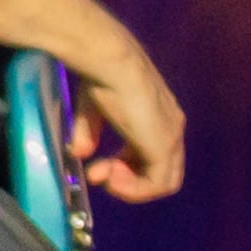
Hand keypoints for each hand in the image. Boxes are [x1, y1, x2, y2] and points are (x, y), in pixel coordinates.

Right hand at [61, 46, 186, 202]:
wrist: (109, 61)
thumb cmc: (101, 75)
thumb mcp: (92, 107)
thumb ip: (89, 132)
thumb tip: (79, 153)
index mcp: (160, 116)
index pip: (153, 153)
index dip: (126, 165)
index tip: (98, 166)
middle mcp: (172, 128)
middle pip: (160, 170)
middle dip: (127, 179)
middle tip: (98, 175)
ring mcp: (170, 139)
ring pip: (162, 181)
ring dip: (131, 187)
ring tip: (105, 178)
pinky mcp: (164, 148)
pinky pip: (157, 184)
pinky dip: (134, 189)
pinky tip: (112, 179)